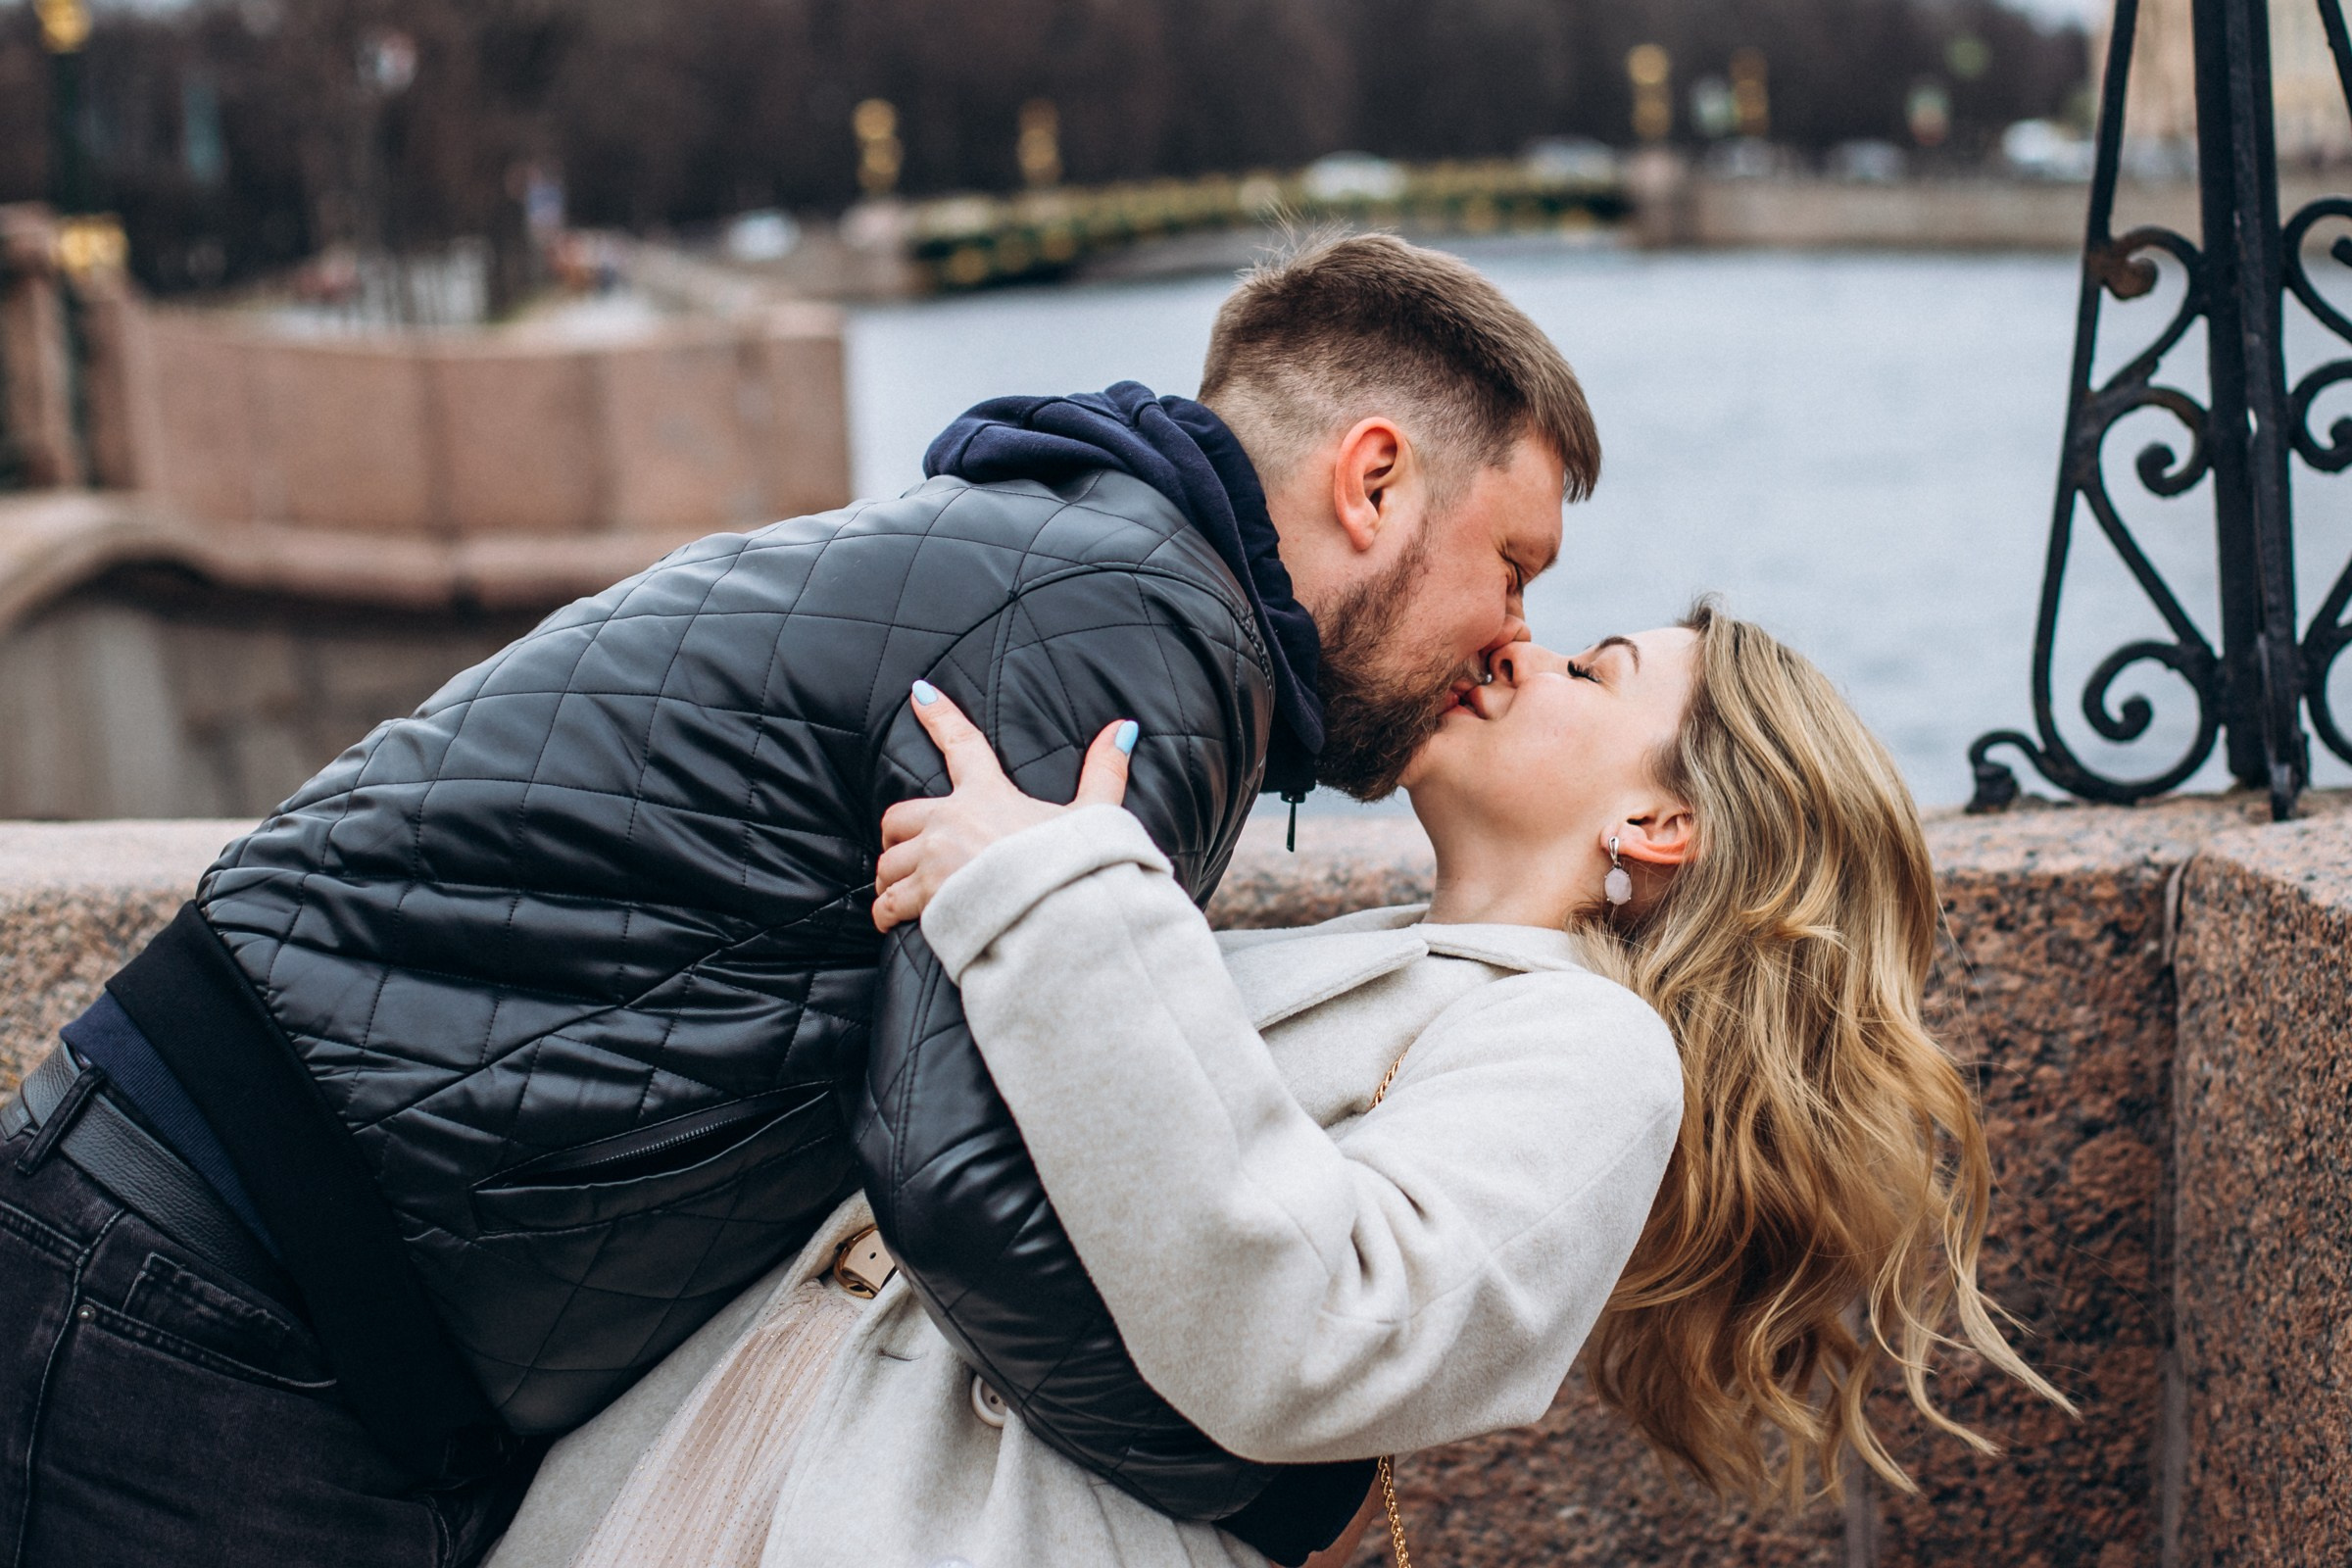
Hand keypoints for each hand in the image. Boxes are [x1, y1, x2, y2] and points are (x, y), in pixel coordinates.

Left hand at [871, 680, 1135, 932]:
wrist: (1060, 919)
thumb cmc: (1075, 869)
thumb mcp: (1095, 817)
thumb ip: (1104, 772)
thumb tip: (1123, 729)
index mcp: (988, 795)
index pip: (961, 744)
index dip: (939, 715)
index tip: (920, 694)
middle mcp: (952, 822)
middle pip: (899, 816)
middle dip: (895, 834)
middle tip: (901, 847)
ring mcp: (935, 860)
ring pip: (889, 863)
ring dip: (891, 878)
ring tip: (896, 893)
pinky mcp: (927, 898)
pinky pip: (890, 902)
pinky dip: (888, 912)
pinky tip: (890, 921)